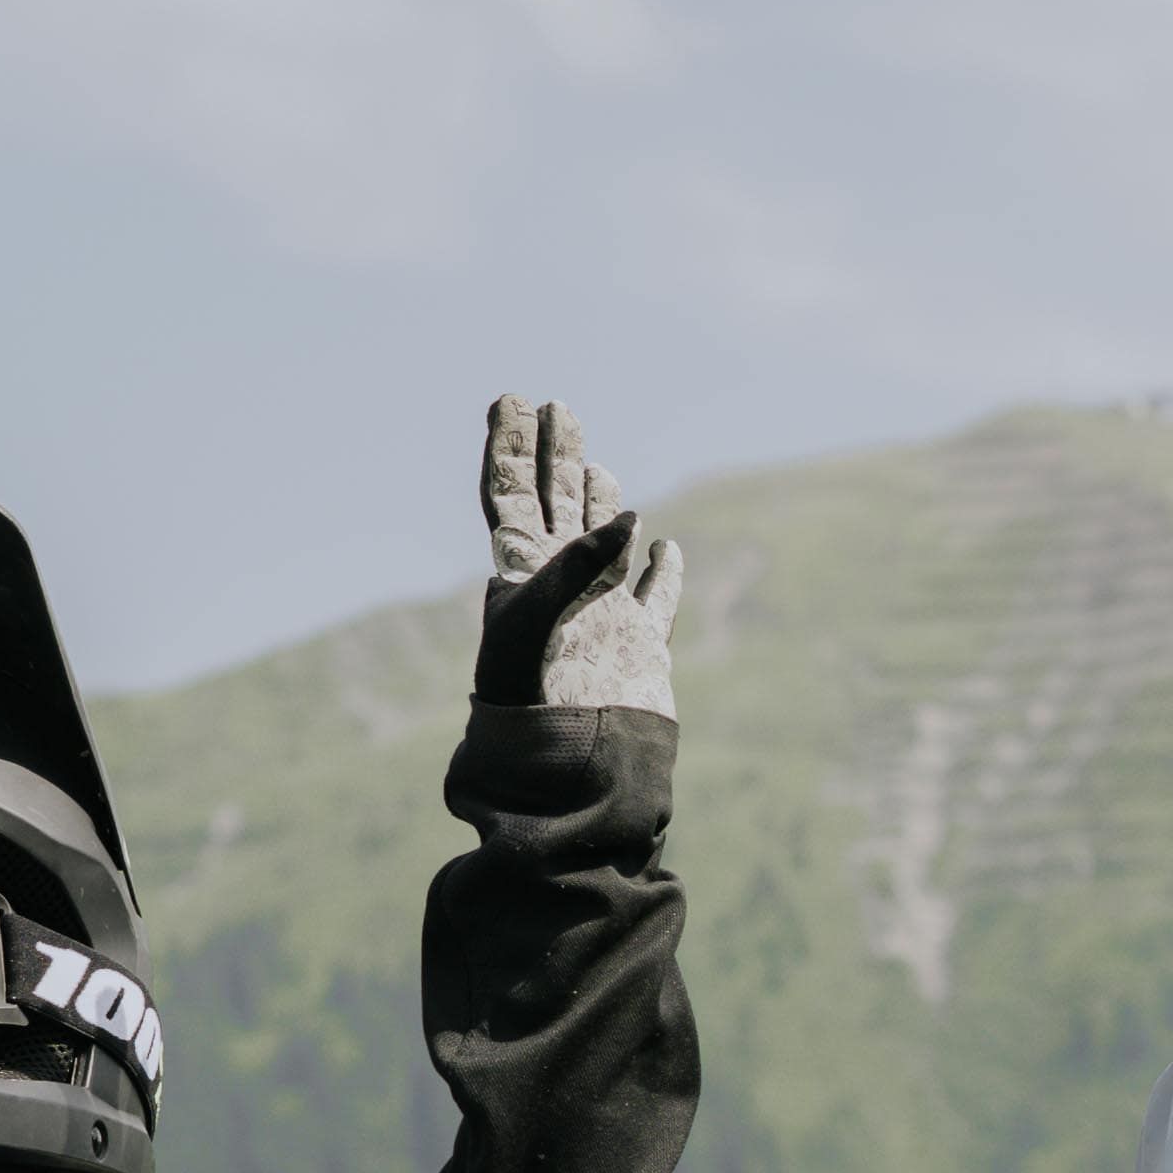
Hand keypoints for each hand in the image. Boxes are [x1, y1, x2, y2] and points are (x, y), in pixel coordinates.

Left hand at [473, 397, 689, 718]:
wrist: (572, 771)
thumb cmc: (535, 704)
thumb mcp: (536, 624)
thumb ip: (576, 566)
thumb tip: (634, 518)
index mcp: (522, 574)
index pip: (511, 495)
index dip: (510, 447)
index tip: (511, 401)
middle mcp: (560, 587)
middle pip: (556, 502)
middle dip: (555, 454)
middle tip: (557, 407)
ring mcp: (599, 615)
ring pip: (602, 542)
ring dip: (600, 503)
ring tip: (597, 469)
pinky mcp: (636, 647)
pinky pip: (651, 599)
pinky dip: (659, 572)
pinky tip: (662, 551)